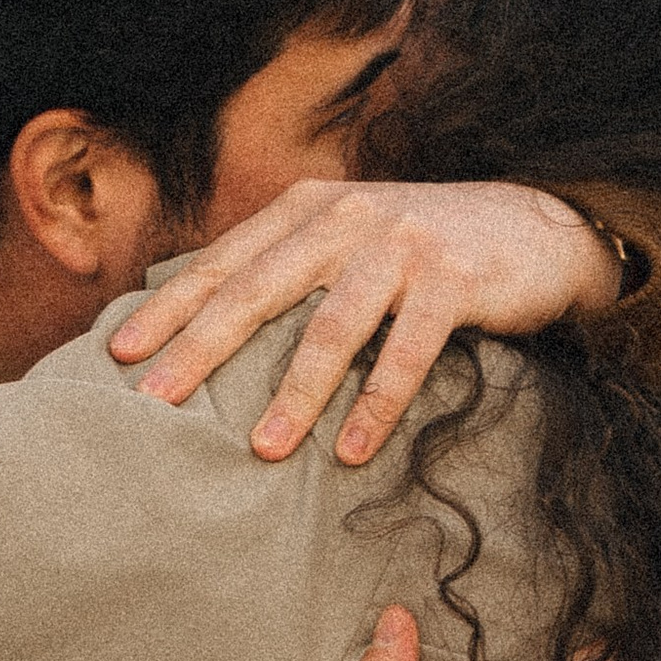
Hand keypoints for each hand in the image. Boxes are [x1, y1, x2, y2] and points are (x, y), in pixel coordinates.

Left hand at [110, 177, 624, 462]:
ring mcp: (401, 246)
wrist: (541, 227)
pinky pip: (408, 351)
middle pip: (259, 290)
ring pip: (332, 326)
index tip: (120, 356)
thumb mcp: (351, 242)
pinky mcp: (454, 280)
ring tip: (260, 449)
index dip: (171, 308)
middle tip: (155, 403)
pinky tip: (351, 450)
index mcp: (308, 210)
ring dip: (294, 393)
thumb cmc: (428, 252)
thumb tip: (208, 327)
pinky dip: (378, 404)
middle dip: (202, 349)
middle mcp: (346, 218)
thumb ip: (291, 268)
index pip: (224, 262)